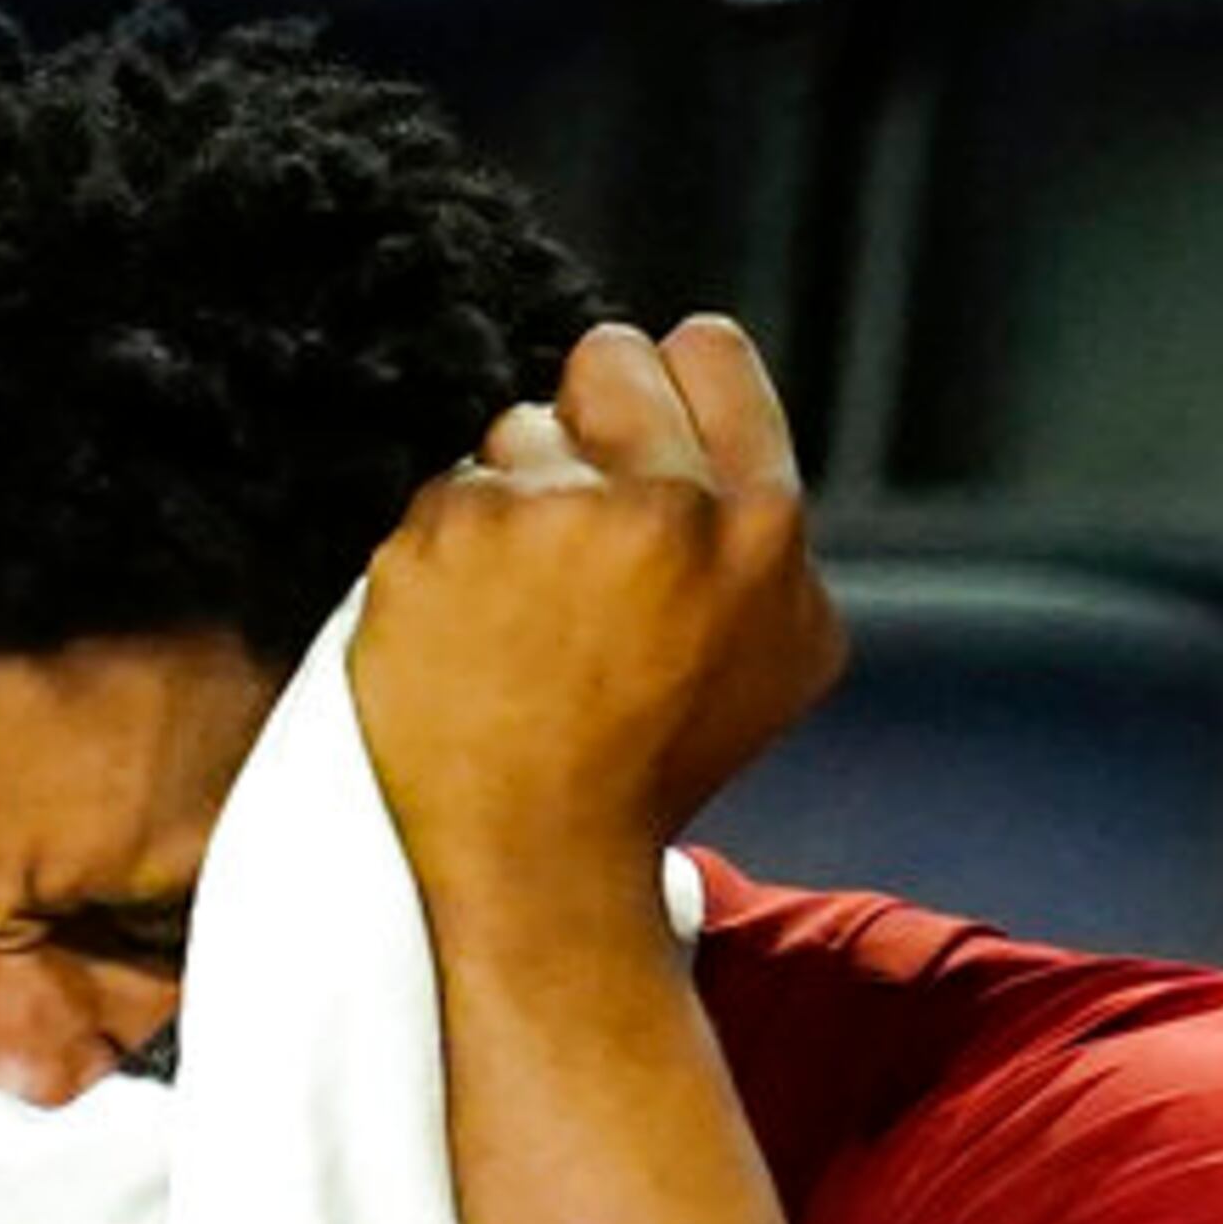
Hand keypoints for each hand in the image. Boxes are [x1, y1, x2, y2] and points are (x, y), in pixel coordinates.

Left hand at [350, 320, 842, 941]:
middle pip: (605, 362)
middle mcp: (659, 508)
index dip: (668, 392)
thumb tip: (729, 458)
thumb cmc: (654, 772)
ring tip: (522, 614)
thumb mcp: (779, 657)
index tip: (642, 448)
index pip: (708, 352)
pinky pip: (443, 496)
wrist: (539, 871)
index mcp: (756, 529)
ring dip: (514, 502)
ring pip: (516, 433)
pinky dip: (446, 556)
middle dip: (587, 426)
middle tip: (571, 529)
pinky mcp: (443, 542)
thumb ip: (771, 542)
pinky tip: (468, 634)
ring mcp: (542, 518)